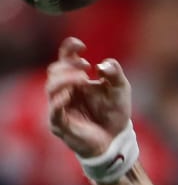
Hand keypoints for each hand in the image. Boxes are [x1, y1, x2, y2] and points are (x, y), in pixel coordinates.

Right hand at [46, 37, 131, 157]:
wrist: (116, 139)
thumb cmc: (114, 113)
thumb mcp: (121, 89)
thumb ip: (115, 74)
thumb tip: (102, 65)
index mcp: (75, 79)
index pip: (64, 59)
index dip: (69, 49)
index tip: (81, 45)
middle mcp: (64, 91)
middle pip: (55, 70)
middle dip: (69, 66)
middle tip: (86, 67)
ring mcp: (60, 107)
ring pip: (51, 87)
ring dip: (65, 79)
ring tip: (83, 78)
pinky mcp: (60, 124)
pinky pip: (54, 110)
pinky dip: (59, 101)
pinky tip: (68, 95)